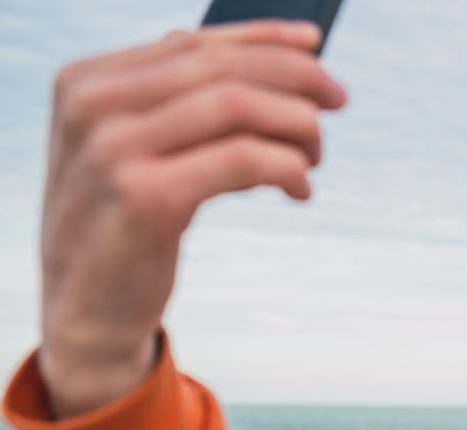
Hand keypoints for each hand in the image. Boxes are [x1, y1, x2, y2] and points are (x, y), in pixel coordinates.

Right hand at [37, 21, 345, 417]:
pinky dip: (288, 168)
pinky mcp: (147, 197)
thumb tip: (270, 64)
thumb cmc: (122, 227)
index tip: (316, 46)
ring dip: (297, 125)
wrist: (85, 311)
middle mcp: (93, 106)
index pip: (193, 43)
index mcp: (87, 82)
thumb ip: (179, 106)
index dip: (263, 39)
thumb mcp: (134, 153)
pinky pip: (244, 159)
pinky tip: (301, 189)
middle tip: (338, 99)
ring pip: (238, 105)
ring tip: (316, 155)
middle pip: (222, 67)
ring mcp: (114, 150)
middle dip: (295, 77)